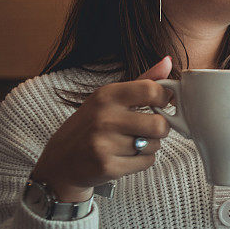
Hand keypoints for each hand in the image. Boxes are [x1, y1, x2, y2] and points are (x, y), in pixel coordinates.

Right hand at [31, 56, 173, 201]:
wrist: (61, 161)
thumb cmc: (91, 125)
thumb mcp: (110, 98)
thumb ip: (143, 80)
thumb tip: (168, 61)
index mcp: (107, 95)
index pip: (151, 90)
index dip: (164, 98)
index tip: (161, 103)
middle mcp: (104, 117)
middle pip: (159, 124)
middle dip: (160, 128)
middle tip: (147, 129)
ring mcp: (104, 143)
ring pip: (154, 145)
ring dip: (149, 146)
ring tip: (130, 143)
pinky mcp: (107, 166)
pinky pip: (147, 162)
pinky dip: (142, 161)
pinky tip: (124, 157)